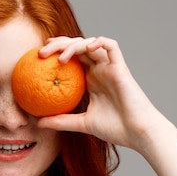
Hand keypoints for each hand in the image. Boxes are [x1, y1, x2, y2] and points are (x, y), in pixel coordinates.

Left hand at [37, 36, 170, 151]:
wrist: (138, 133)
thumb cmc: (116, 129)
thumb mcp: (82, 124)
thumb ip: (61, 121)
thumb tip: (38, 123)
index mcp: (92, 80)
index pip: (72, 58)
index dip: (56, 51)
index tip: (39, 55)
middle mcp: (100, 70)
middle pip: (78, 47)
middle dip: (59, 44)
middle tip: (41, 52)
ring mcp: (111, 67)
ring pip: (91, 44)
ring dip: (73, 45)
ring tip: (60, 58)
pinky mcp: (121, 68)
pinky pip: (111, 46)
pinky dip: (98, 42)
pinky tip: (85, 49)